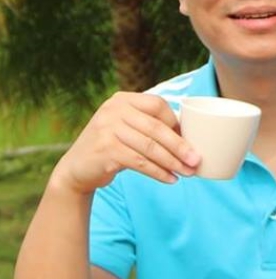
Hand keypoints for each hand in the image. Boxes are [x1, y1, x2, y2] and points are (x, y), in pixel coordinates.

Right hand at [51, 92, 200, 193]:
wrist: (76, 170)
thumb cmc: (111, 147)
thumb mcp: (126, 128)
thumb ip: (149, 125)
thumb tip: (188, 137)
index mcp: (123, 99)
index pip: (157, 104)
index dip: (176, 122)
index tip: (190, 139)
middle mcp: (114, 110)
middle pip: (156, 128)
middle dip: (180, 146)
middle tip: (196, 160)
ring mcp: (108, 129)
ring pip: (150, 147)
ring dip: (172, 162)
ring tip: (187, 172)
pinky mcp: (106, 150)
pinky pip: (140, 162)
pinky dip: (158, 172)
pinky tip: (170, 179)